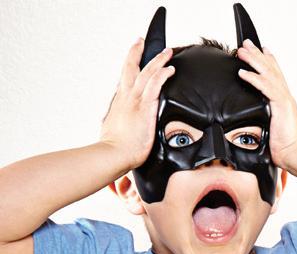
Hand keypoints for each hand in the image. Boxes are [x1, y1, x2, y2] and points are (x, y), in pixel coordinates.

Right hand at [99, 38, 174, 168]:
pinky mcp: (145, 107)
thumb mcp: (111, 129)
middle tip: (140, 41)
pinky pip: (155, 84)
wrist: (114, 154)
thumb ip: (115, 121)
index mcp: (118, 103)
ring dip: (157, 60)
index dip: (128, 67)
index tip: (132, 59)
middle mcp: (125, 97)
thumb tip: (114, 120)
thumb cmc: (114, 148)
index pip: (124, 80)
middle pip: (130, 67)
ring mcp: (134, 100)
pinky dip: (162, 74)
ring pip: (146, 72)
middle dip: (136, 52)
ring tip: (166, 52)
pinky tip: (170, 69)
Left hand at [237, 39, 296, 168]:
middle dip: (258, 55)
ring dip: (253, 61)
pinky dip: (253, 78)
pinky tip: (243, 72)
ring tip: (241, 52)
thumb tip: (255, 123)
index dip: (269, 61)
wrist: (295, 154)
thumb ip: (266, 121)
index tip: (261, 49)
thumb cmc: (285, 147)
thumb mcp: (273, 130)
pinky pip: (265, 88)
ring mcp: (283, 100)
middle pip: (271, 69)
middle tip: (246, 43)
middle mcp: (285, 97)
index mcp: (284, 101)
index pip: (276, 76)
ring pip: (267, 74)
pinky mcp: (280, 106)